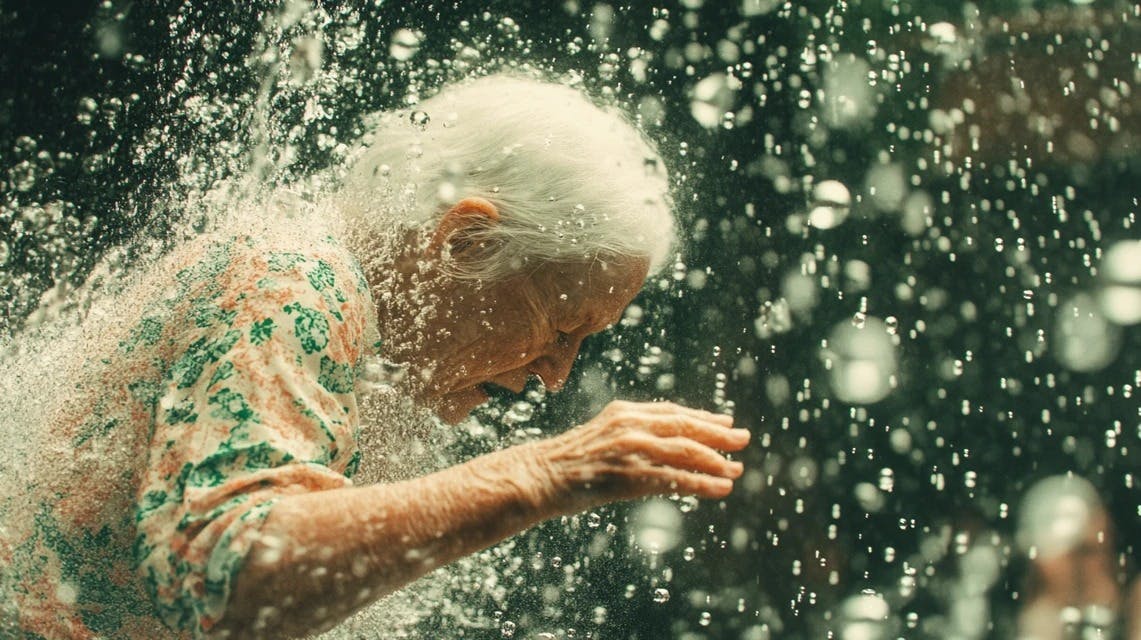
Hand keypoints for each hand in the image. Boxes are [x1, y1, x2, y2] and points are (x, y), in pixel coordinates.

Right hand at [521, 400, 749, 515]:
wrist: (536, 476)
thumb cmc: (566, 462)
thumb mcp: (601, 436)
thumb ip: (629, 435)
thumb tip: (658, 445)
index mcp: (624, 412)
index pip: (673, 412)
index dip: (703, 417)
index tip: (726, 423)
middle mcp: (630, 424)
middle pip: (686, 426)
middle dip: (718, 434)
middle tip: (744, 440)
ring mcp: (630, 448)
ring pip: (685, 452)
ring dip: (716, 462)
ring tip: (736, 471)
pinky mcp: (628, 475)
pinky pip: (674, 479)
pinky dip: (702, 484)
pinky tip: (720, 490)